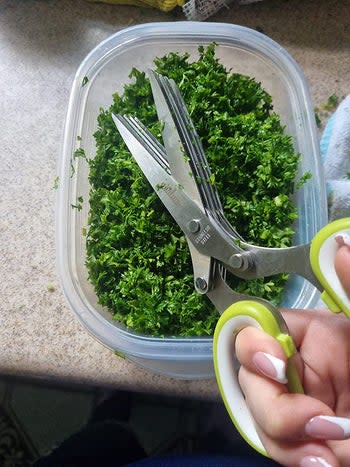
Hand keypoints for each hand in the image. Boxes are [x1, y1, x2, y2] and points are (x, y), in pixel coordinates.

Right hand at [235, 242, 349, 466]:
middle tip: (318, 424)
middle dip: (275, 408)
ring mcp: (301, 404)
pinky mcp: (305, 438)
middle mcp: (300, 368)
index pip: (257, 329)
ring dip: (287, 440)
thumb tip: (341, 244)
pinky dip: (294, 457)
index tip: (278, 368)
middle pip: (250, 380)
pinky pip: (280, 447)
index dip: (252, 346)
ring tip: (329, 456)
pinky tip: (323, 461)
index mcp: (314, 338)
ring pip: (259, 419)